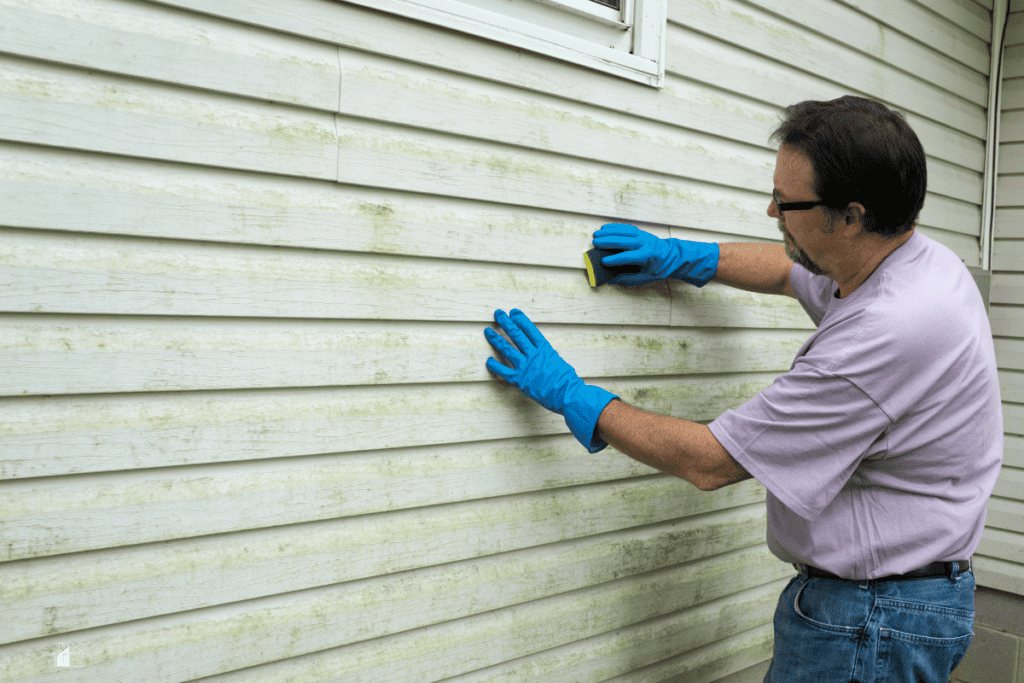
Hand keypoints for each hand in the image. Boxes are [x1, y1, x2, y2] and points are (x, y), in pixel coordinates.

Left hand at [485, 309, 617, 452]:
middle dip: (506, 323)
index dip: (521, 319)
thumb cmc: (567, 381)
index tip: (513, 312)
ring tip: (488, 331)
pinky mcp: (520, 380)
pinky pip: (504, 371)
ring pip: (507, 349)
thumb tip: (540, 351)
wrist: (567, 395)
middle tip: (498, 314)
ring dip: (496, 339)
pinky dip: (495, 366)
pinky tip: (488, 360)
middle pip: (517, 335)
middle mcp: (534, 355)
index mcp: (545, 349)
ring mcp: (526, 367)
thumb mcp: (558, 361)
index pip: (530, 329)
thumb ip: (546, 355)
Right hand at [592, 223, 718, 286]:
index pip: (628, 257)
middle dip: (608, 241)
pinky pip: (625, 227)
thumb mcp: (645, 278)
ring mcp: (642, 235)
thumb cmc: (657, 268)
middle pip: (623, 241)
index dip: (615, 260)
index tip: (603, 262)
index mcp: (646, 256)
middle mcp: (644, 244)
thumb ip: (628, 279)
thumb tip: (611, 280)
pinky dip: (614, 227)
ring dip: (608, 232)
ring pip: (623, 231)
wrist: (671, 255)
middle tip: (595, 243)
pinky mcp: (640, 231)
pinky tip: (605, 228)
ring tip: (596, 234)